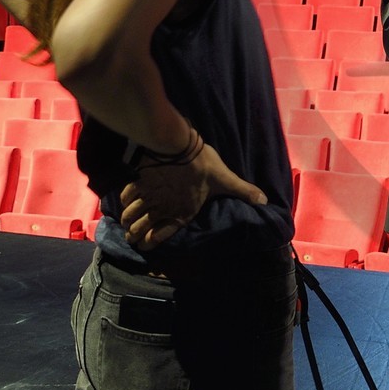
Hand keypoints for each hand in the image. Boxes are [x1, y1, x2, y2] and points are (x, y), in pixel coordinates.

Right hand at [118, 138, 267, 250]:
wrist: (180, 145)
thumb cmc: (204, 164)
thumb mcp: (225, 179)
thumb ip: (242, 191)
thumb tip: (265, 201)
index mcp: (182, 213)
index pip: (160, 236)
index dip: (150, 242)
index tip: (144, 244)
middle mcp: (162, 209)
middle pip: (139, 229)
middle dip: (134, 234)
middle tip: (132, 234)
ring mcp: (148, 197)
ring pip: (129, 216)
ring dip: (127, 220)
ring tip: (126, 221)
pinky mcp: (138, 183)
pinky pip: (125, 197)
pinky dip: (123, 201)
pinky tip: (124, 200)